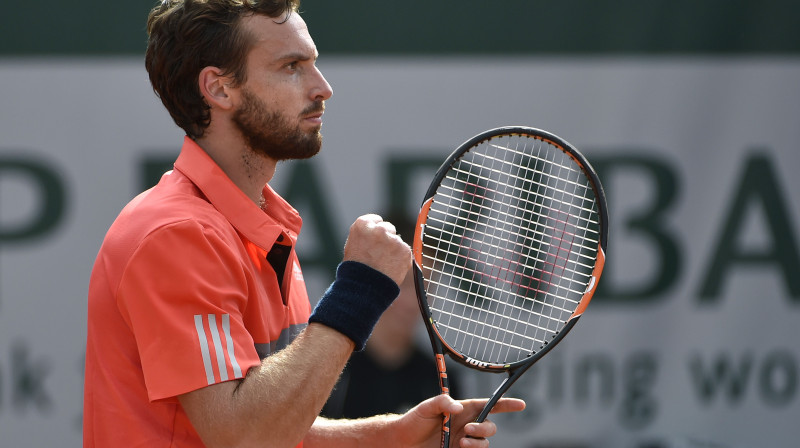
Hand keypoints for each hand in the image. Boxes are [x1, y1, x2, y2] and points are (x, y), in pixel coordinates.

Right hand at [343, 214, 411, 284]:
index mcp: (362, 225)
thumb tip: (378, 230)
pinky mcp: (404, 250)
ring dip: (394, 249)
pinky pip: (405, 251)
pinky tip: (391, 268)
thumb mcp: (353, 245)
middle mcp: (379, 229)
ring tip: (383, 264)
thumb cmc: (355, 269)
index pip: (376, 220)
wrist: (364, 287)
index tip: (374, 239)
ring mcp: (393, 239)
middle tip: (379, 254)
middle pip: (388, 228)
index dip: (375, 230)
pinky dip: (401, 259)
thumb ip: (366, 235)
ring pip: (397, 241)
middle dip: (386, 238)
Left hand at [395, 394, 525, 447]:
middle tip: (467, 430)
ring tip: (461, 442)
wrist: (403, 442)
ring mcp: (465, 441)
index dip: (506, 404)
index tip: (521, 404)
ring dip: (477, 443)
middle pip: (490, 427)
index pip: (489, 405)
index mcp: (463, 409)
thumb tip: (458, 408)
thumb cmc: (414, 421)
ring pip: (485, 443)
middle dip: (484, 429)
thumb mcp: (427, 407)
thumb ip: (443, 402)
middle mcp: (467, 424)